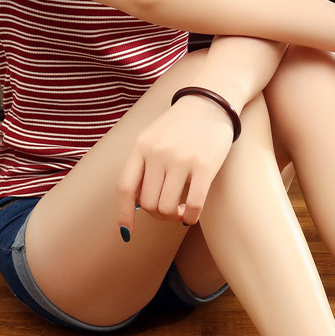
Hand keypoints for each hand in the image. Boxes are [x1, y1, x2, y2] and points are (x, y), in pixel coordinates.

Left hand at [116, 95, 234, 237]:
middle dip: (157, 215)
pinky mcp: (204, 167)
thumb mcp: (152, 138)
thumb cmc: (180, 126)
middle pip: (147, 203)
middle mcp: (157, 154)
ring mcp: (180, 160)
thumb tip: (137, 203)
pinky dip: (190, 217)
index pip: (125, 188)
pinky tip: (191, 215)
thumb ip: (142, 165)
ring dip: (173, 217)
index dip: (124, 214)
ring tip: (180, 212)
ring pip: (167, 207)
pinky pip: (193, 205)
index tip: (127, 232)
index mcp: (141, 147)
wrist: (210, 103)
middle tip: (168, 212)